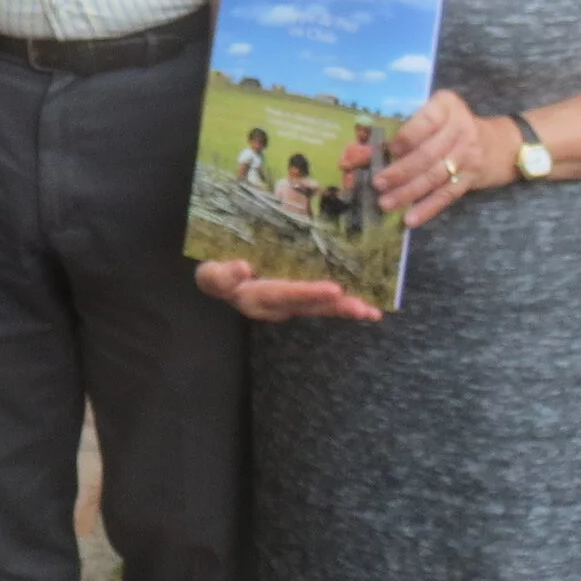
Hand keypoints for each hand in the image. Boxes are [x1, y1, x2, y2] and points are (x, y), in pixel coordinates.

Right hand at [195, 258, 380, 322]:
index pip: (285, 294)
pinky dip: (343, 305)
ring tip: (371, 312)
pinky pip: (322, 304)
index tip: (333, 289)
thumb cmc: (215, 274)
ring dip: (345, 310)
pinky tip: (367, 307)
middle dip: (337, 307)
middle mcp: (277, 307)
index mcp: (256, 298)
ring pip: (320, 309)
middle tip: (363, 308)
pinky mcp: (297, 300)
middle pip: (309, 307)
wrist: (219, 283)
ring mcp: (289, 305)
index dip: (309, 292)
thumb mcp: (209, 274)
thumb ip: (221, 275)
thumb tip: (244, 268)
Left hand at [377, 90, 499, 228]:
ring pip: (435, 177)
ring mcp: (468, 155)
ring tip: (386, 203)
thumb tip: (374, 147)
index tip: (388, 150)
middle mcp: (460, 129)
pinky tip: (411, 218)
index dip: (407, 137)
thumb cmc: (455, 124)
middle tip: (378, 183)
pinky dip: (428, 208)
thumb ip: (413, 122)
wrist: (502, 143)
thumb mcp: (440, 110)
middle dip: (401, 171)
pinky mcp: (471, 179)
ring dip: (409, 192)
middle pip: (428, 154)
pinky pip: (447, 195)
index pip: (426, 121)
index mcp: (447, 106)